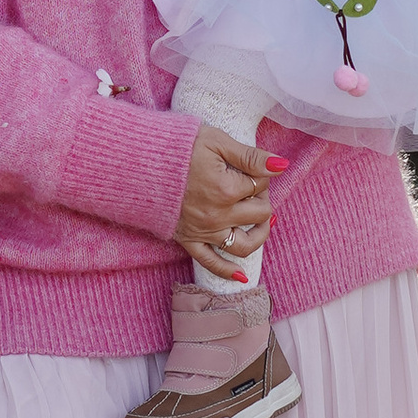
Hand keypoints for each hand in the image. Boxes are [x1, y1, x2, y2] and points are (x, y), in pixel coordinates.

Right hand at [175, 120, 274, 278]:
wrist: (136, 162)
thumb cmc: (176, 147)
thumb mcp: (215, 142)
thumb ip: (250, 156)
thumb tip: (281, 165)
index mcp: (227, 188)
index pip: (261, 185)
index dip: (261, 173)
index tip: (250, 165)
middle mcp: (219, 215)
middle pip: (259, 213)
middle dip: (261, 198)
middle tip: (250, 185)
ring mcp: (204, 231)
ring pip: (245, 245)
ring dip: (259, 235)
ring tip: (261, 223)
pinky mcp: (188, 240)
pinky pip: (211, 263)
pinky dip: (228, 271)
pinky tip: (241, 275)